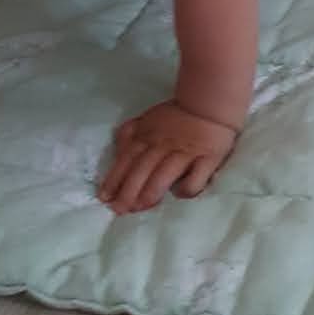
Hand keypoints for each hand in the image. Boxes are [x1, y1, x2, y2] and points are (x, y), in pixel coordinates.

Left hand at [99, 101, 236, 213]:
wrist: (209, 105)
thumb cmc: (176, 116)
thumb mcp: (148, 118)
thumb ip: (131, 132)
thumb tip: (117, 149)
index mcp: (148, 134)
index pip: (127, 158)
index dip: (114, 178)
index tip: (104, 197)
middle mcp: (163, 145)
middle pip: (142, 169)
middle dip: (128, 191)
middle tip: (119, 209)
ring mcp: (185, 153)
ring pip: (163, 175)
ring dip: (149, 193)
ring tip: (140, 208)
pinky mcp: (207, 160)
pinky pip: (194, 179)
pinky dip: (184, 189)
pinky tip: (178, 193)